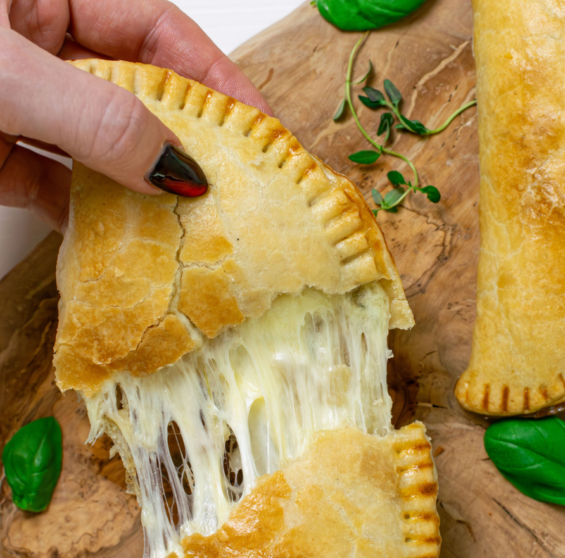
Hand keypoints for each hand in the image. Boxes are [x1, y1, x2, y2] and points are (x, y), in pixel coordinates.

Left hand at [0, 0, 270, 230]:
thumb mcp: (8, 76)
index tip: (259, 126)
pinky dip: (86, 218)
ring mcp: (21, 107)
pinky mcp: (0, 158)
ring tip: (188, 221)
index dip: (214, 78)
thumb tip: (176, 166)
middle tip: (231, 185)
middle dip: (182, 141)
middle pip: (137, 96)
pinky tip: (118, 239)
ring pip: (102, 150)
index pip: (156, 30)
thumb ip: (98, 117)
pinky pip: (58, 190)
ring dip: (140, 189)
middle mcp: (39, 50)